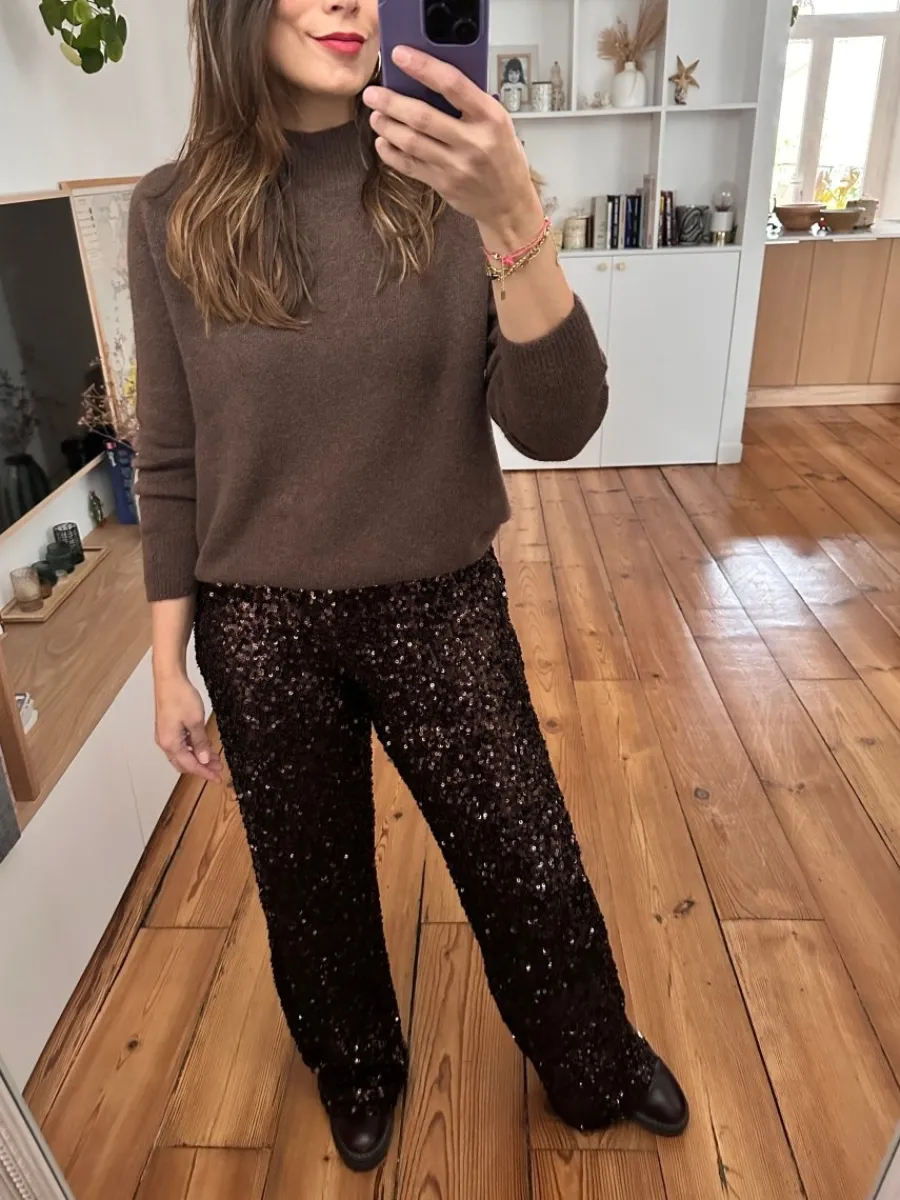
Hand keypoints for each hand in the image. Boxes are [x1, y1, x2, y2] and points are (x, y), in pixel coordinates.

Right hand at [155, 673, 220, 781]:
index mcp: (171, 744)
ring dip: (198, 758)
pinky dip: (193, 748)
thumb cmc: (180, 697)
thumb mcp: (195, 721)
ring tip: (215, 759)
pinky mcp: (168, 728)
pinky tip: (204, 746)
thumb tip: (204, 759)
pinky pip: (181, 745)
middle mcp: (165, 742)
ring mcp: (165, 735)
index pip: (190, 765)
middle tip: (218, 769)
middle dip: (202, 767)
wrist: (169, 679)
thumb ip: (200, 743)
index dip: (205, 772)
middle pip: (184, 763)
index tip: (217, 778)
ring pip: (183, 754)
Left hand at [363, 47, 541, 236]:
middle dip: (392, 102)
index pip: (453, 84)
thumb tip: (429, 77)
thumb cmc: (503, 155)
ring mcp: (457, 166)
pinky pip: (409, 166)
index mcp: (490, 117)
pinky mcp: (443, 184)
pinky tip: (383, 142)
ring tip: (375, 115)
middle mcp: (473, 142)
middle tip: (373, 93)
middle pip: (423, 116)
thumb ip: (470, 102)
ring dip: (387, 126)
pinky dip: (391, 153)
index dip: (423, 67)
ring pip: (411, 141)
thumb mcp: (498, 121)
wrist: (509, 202)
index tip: (401, 55)